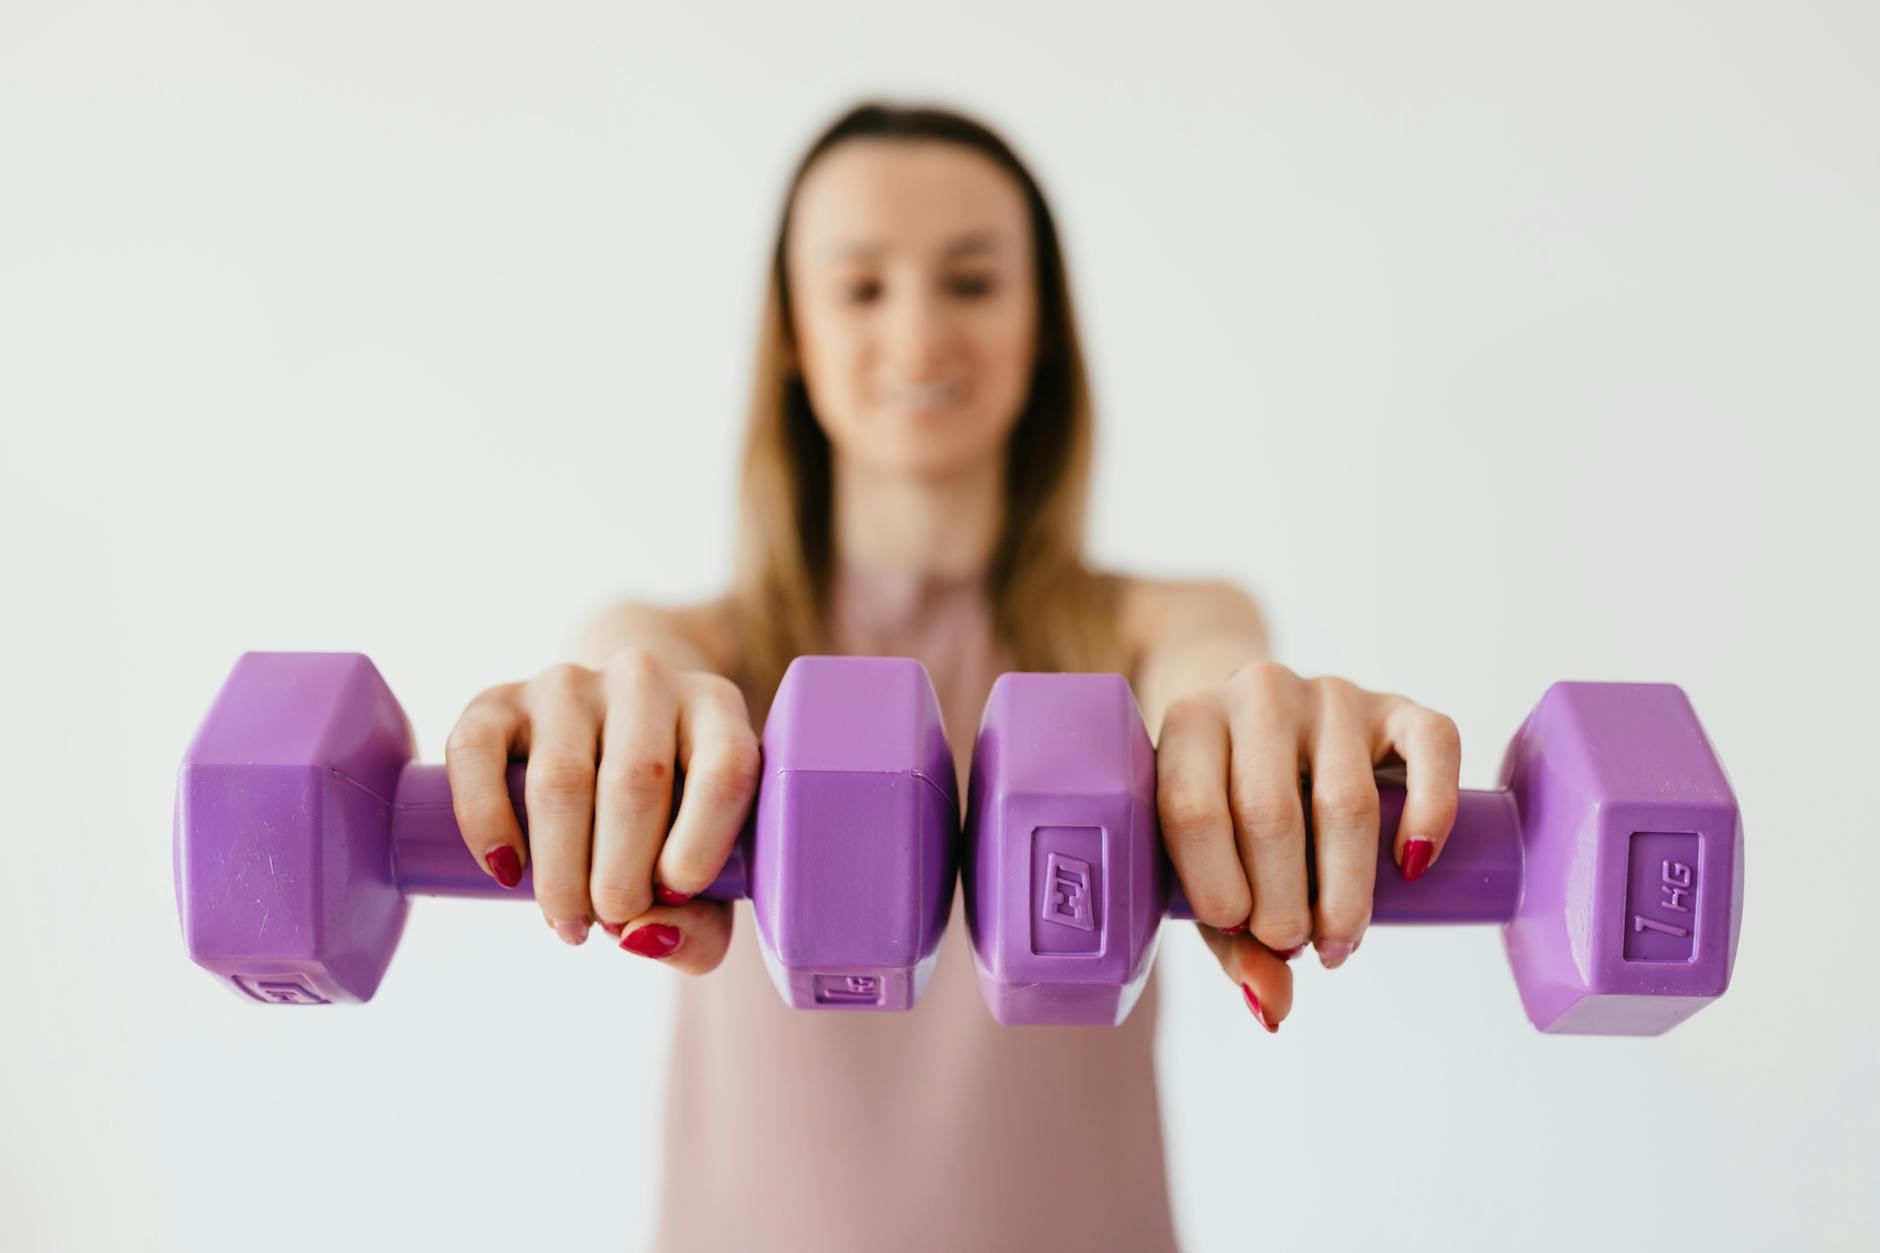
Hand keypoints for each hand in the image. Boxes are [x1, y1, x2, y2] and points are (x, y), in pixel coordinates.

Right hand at [444, 648, 760, 969]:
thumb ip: (699, 925)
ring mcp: (568, 683)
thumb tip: (641, 936)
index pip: (724, 768)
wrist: (606, 741)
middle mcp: (644, 680)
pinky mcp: (499, 699)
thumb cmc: (669, 823)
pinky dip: (486, 822)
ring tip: (567, 921)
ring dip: (560, 870)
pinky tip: (506, 872)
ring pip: (560, 778)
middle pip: (636, 780)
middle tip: (610, 922)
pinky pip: (477, 752)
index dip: (700, 844)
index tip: (674, 893)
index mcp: (715, 709)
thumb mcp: (705, 872)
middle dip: (620, 876)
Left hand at [1155, 661, 1460, 1031]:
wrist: (1260, 718)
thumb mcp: (1208, 861)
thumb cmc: (1226, 805)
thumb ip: (1229, 936)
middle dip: (1284, 901)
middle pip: (1270, 812)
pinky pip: (1432, 747)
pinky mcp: (1398, 706)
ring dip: (1348, 888)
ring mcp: (1331, 695)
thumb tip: (1272, 1009)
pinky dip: (1429, 813)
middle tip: (1293, 945)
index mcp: (1189, 723)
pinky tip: (1413, 866)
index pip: (1192, 807)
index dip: (1214, 884)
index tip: (1237, 930)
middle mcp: (1257, 694)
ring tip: (1339, 940)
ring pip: (1346, 798)